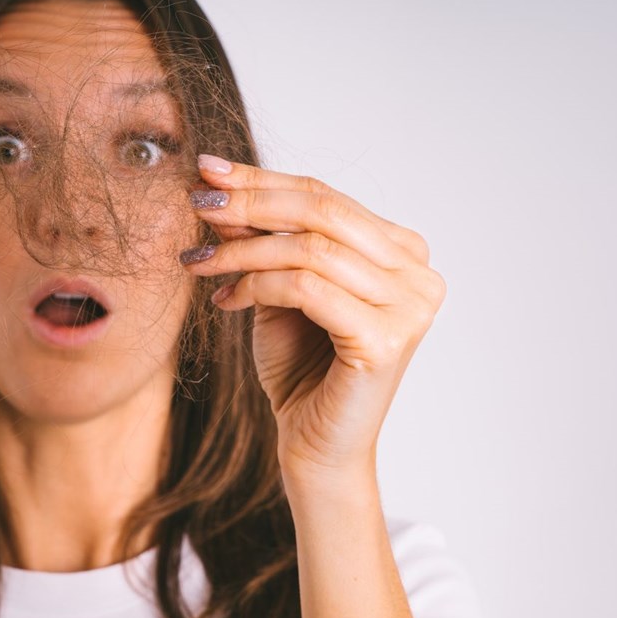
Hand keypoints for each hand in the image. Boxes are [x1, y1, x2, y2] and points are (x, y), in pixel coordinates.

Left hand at [181, 155, 445, 483]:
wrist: (315, 447)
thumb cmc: (301, 368)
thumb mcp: (276, 288)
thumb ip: (262, 239)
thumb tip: (222, 187)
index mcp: (402, 252)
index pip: (327, 198)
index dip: (263, 180)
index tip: (208, 171)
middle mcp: (418, 274)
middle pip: (323, 212)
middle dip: (251, 202)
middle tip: (198, 201)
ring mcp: (410, 307)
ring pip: (311, 249)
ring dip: (242, 249)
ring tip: (198, 262)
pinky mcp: (386, 339)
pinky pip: (306, 289)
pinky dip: (256, 286)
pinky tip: (224, 299)